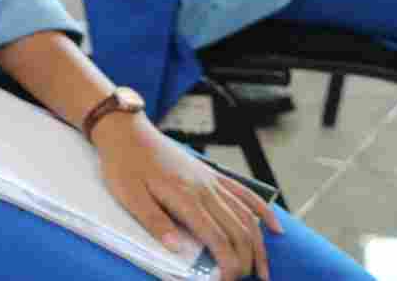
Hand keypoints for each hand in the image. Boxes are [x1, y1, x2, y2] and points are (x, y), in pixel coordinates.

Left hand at [94, 113, 280, 280]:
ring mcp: (210, 180)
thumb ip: (154, 222)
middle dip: (246, 260)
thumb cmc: (123, 164)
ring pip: (246, 215)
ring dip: (258, 244)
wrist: (125, 130)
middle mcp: (204, 189)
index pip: (217, 238)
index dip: (228, 263)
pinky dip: (262, 211)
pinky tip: (273, 227)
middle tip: (245, 280)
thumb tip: (177, 249)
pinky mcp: (210, 174)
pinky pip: (244, 192)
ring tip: (263, 269)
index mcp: (184, 197)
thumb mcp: (129, 196)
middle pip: (238, 230)